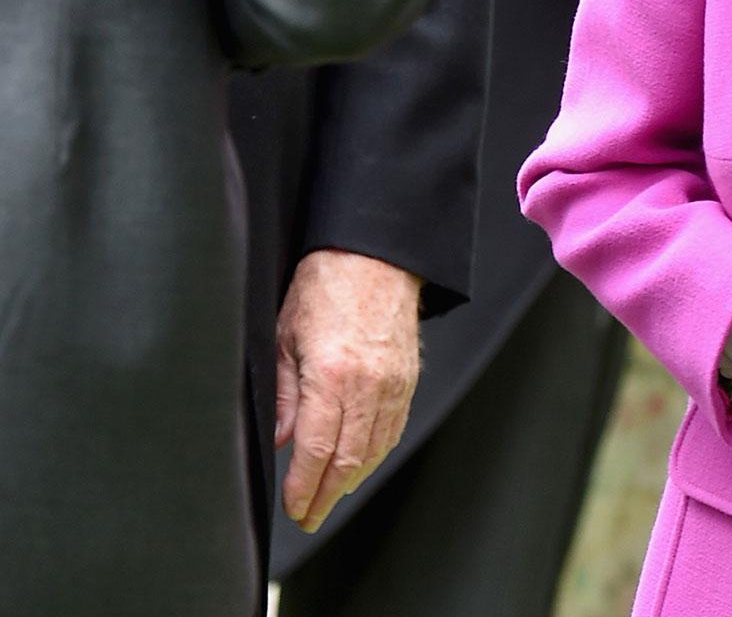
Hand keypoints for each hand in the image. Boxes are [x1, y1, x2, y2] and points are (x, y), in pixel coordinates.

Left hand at [275, 250, 422, 532]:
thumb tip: (279, 441)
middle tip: (308, 518)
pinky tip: (360, 464)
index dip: (304, 486)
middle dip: (327, 495)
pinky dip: (376, 453)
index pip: (317, 449)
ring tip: (330, 497)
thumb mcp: (285, 336)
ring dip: (352, 479)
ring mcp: (394, 383)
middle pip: (350, 459)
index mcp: (332, 375)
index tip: (294, 509)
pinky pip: (394, 427)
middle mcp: (368, 384)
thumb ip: (282, 393)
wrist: (375, 256)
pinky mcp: (409, 378)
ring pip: (376, 448)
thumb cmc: (324, 287)